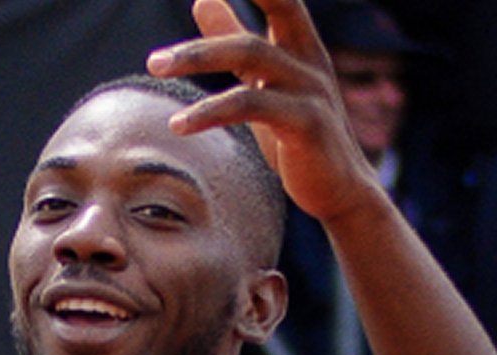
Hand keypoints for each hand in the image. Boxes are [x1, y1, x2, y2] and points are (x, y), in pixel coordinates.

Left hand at [148, 0, 383, 222]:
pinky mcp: (306, 124)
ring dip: (197, 55)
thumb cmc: (298, 136)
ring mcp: (311, 90)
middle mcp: (310, 60)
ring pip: (250, 53)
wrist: (341, 192)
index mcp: (301, 47)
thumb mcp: (263, 83)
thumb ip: (234, 40)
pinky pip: (251, 106)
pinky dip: (210, 112)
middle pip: (275, 5)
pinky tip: (179, 124)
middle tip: (190, 3)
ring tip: (155, 64)